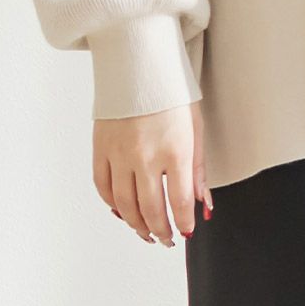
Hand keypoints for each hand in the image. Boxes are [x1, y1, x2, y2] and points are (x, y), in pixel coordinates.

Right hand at [93, 100, 213, 245]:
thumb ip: (198, 169)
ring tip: (147, 232)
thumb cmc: (172, 94)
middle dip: (161, 231)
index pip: (179, 202)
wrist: (139, 65)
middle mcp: (145, 156)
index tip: (186, 231)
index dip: (183, 223)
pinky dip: (112, 205)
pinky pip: (103, 187)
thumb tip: (204, 204)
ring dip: (136, 225)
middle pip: (150, 209)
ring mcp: (119, 154)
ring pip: (124, 205)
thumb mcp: (196, 126)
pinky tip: (123, 211)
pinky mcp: (100, 148)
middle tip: (166, 240)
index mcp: (175, 150)